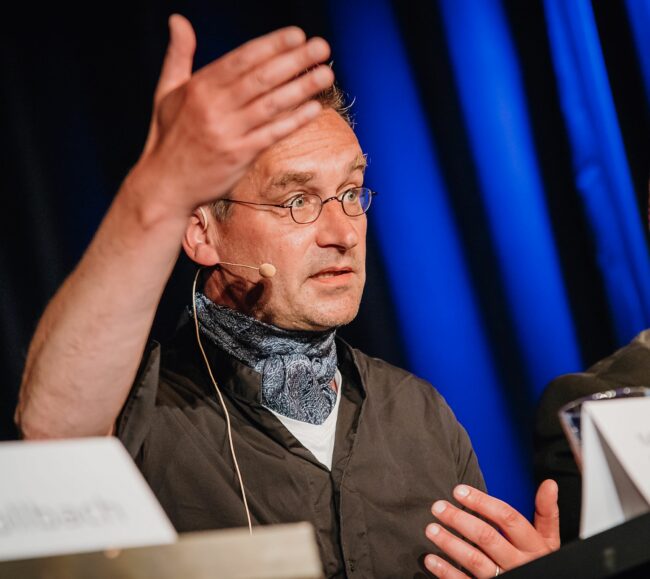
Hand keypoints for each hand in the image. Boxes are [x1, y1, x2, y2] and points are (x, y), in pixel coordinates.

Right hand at [128, 14, 333, 215]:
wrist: (165, 185)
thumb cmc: (169, 136)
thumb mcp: (166, 92)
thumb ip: (178, 55)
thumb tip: (177, 19)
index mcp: (199, 88)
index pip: (241, 59)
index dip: (271, 45)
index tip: (297, 35)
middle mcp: (214, 108)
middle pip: (261, 78)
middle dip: (294, 60)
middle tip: (322, 46)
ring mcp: (228, 133)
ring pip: (271, 105)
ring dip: (302, 88)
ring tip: (327, 73)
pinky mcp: (239, 156)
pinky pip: (272, 134)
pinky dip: (294, 120)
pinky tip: (315, 107)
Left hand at [424, 479, 559, 577]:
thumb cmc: (539, 562)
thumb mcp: (549, 541)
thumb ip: (546, 513)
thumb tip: (549, 484)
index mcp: (533, 546)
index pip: (507, 518)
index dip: (482, 502)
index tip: (459, 490)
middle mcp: (519, 562)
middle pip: (487, 537)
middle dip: (459, 519)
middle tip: (438, 507)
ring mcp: (504, 578)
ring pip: (474, 560)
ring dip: (450, 543)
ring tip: (431, 529)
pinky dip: (446, 572)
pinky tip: (432, 559)